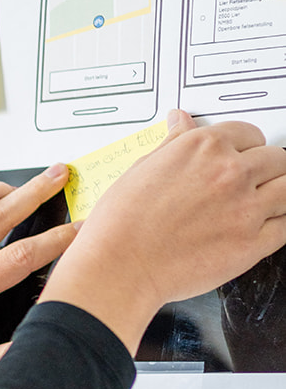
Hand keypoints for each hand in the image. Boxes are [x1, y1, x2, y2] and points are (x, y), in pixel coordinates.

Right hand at [41, 111, 285, 352]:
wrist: (119, 267)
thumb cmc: (121, 224)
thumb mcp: (142, 168)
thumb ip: (173, 143)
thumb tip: (181, 122)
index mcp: (204, 147)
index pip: (248, 134)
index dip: (245, 148)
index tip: (241, 158)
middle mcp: (230, 172)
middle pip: (275, 159)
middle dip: (266, 170)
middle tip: (253, 183)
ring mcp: (245, 208)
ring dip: (279, 194)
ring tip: (264, 203)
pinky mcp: (251, 244)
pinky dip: (280, 225)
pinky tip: (267, 227)